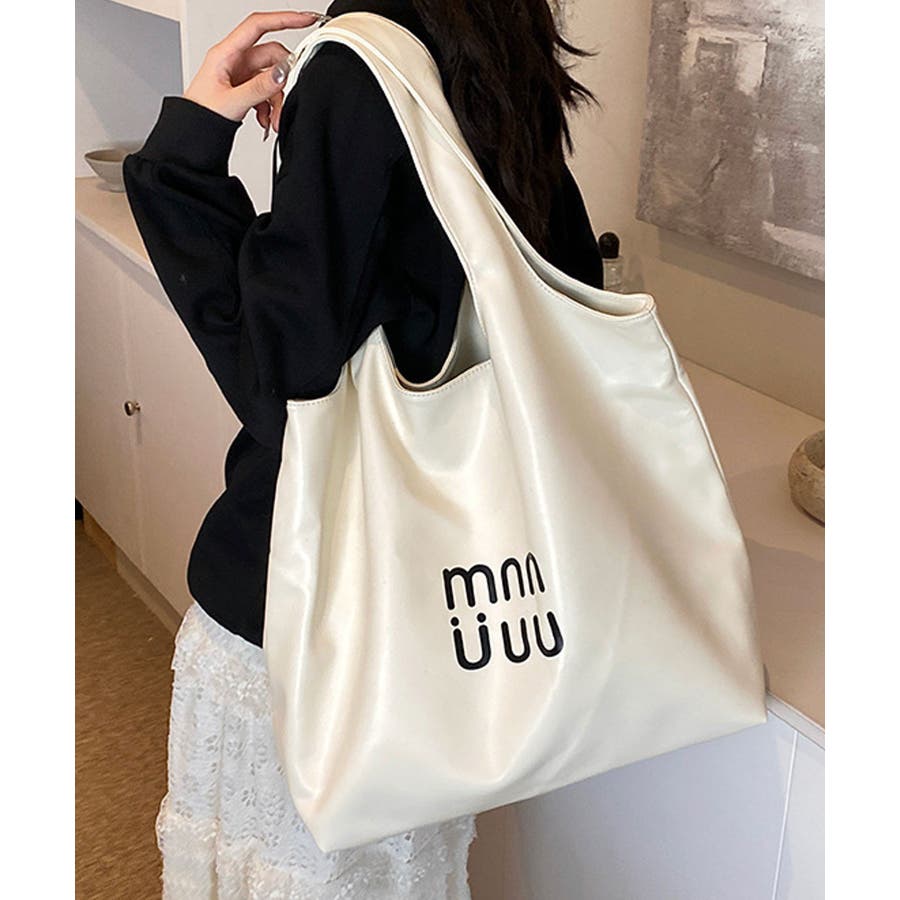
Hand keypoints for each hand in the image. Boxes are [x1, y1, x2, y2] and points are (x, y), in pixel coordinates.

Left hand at [183, 10, 322, 135]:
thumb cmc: (200, 116)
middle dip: (282, 80)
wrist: (192, 136)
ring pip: (271, 78)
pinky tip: (265, 119)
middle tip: (287, 98)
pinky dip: (270, 107)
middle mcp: (234, 61)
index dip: (283, 19)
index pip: (258, 25)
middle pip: (271, 57)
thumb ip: (260, 87)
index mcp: (225, 54)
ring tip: (273, 120)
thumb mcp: (233, 102)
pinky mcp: (244, 89)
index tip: (305, 20)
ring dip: (277, 100)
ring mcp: (240, 75)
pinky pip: (266, 92)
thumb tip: (282, 73)